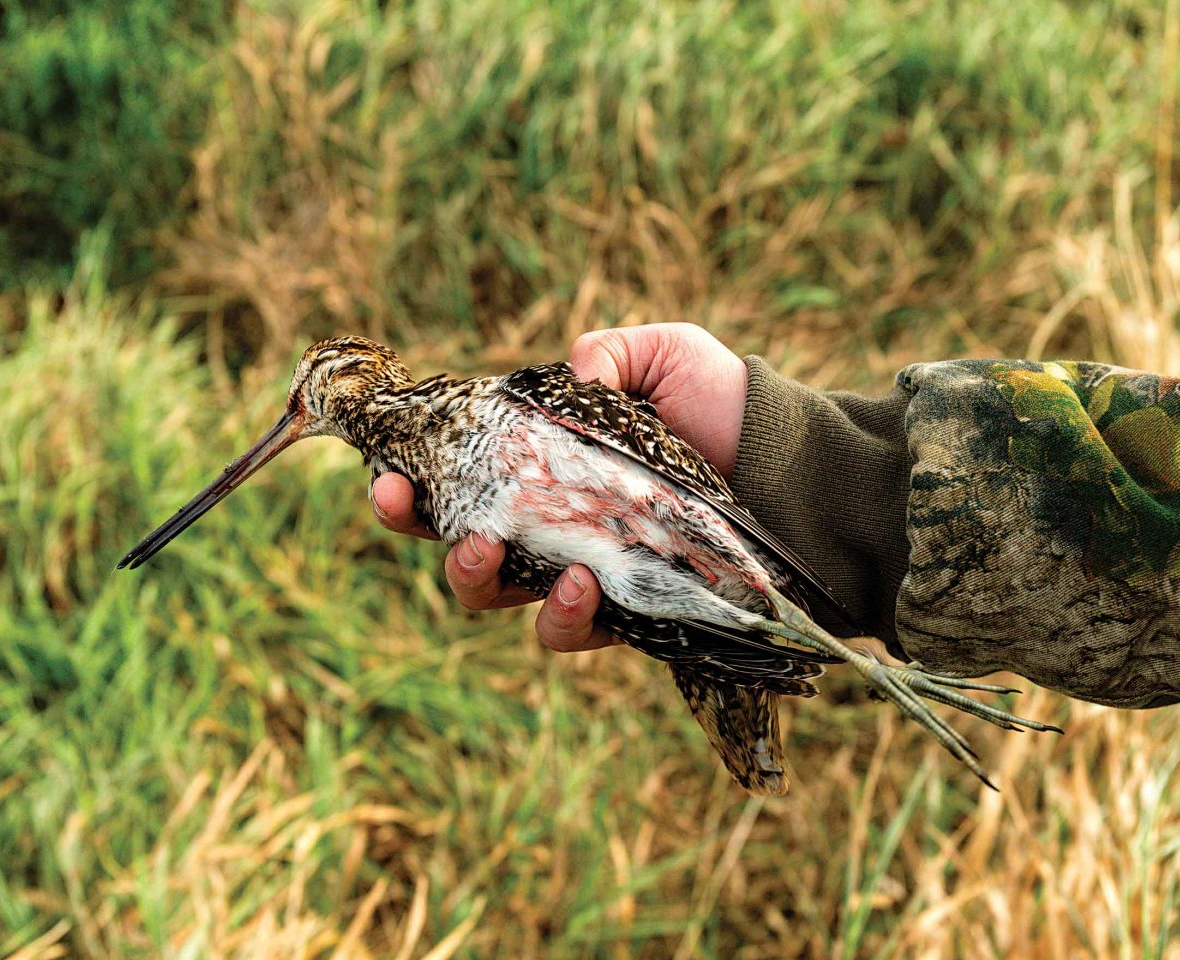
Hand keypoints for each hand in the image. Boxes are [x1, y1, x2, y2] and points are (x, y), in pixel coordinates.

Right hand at [372, 323, 749, 651]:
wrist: (793, 469)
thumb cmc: (724, 408)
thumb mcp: (666, 356)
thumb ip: (609, 354)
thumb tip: (570, 374)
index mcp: (539, 463)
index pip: (455, 478)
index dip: (408, 484)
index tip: (386, 478)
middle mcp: (547, 522)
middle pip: (455, 542)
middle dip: (422, 533)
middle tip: (412, 508)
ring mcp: (578, 571)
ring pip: (497, 596)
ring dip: (477, 575)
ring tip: (492, 546)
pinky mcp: (620, 614)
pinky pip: (568, 631)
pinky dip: (560, 612)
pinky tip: (578, 580)